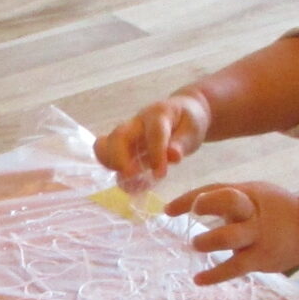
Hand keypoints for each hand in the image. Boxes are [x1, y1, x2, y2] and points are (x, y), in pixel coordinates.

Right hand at [95, 90, 211, 191]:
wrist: (183, 113)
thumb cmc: (189, 121)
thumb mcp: (193, 130)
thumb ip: (182, 143)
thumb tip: (173, 157)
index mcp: (158, 114)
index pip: (154, 133)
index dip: (156, 154)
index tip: (160, 174)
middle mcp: (137, 123)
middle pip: (118, 135)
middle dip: (120, 158)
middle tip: (131, 176)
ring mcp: (127, 135)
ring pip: (106, 145)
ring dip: (111, 165)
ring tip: (129, 182)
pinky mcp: (123, 147)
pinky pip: (109, 158)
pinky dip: (117, 174)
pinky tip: (133, 186)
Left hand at [169, 181, 298, 283]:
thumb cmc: (274, 209)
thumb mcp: (254, 194)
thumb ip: (227, 197)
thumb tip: (191, 204)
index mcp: (248, 192)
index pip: (215, 189)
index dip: (189, 198)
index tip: (167, 211)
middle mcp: (253, 211)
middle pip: (230, 202)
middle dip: (207, 205)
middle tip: (195, 215)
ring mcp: (258, 235)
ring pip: (229, 237)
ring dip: (207, 242)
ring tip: (197, 245)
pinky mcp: (261, 258)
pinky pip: (234, 267)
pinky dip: (214, 275)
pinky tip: (198, 279)